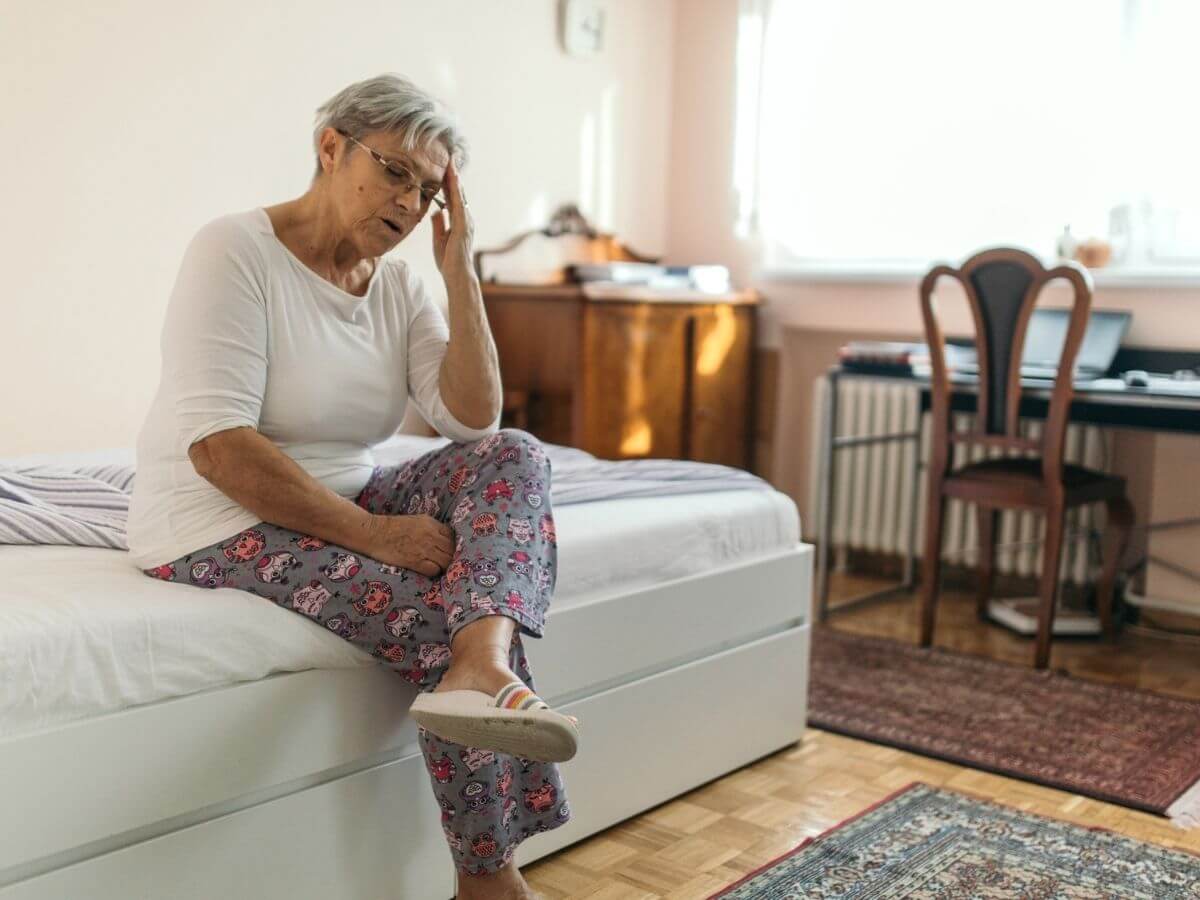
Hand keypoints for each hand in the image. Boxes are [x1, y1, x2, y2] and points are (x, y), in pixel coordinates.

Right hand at [365, 514, 454, 577]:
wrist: (373, 533)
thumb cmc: (392, 527)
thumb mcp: (416, 521)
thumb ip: (430, 528)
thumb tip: (442, 538)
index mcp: (431, 523)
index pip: (452, 535)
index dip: (452, 544)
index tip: (449, 550)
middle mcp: (431, 535)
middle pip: (452, 549)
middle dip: (451, 556)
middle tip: (447, 561)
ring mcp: (424, 549)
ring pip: (447, 560)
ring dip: (444, 565)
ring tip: (439, 567)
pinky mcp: (416, 561)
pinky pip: (434, 570)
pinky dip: (434, 572)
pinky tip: (428, 570)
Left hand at [431, 157, 474, 281]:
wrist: (457, 276)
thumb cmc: (449, 261)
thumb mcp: (439, 238)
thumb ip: (439, 224)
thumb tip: (436, 211)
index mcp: (458, 221)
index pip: (452, 197)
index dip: (448, 182)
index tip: (444, 167)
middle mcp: (464, 218)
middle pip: (458, 192)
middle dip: (453, 175)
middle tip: (449, 156)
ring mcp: (465, 221)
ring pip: (460, 194)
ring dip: (455, 177)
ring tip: (451, 161)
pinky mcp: (463, 226)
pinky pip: (459, 203)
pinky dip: (456, 190)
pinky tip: (453, 178)